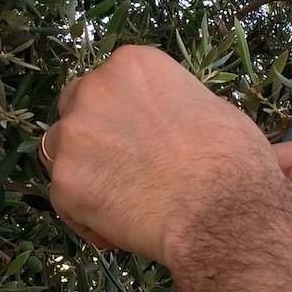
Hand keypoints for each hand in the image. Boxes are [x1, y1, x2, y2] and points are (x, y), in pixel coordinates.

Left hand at [44, 46, 284, 264]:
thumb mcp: (210, 109)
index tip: (140, 137)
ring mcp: (73, 135)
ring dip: (83, 172)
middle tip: (122, 165)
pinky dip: (87, 215)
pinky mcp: (63, 182)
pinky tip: (121, 227)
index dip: (121, 113)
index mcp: (132, 64)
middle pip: (74, 109)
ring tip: (120, 200)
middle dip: (91, 135)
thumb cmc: (231, 159)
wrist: (220, 209)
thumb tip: (176, 123)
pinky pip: (65, 200)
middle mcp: (94, 89)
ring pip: (60, 153)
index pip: (108, 82)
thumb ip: (172, 106)